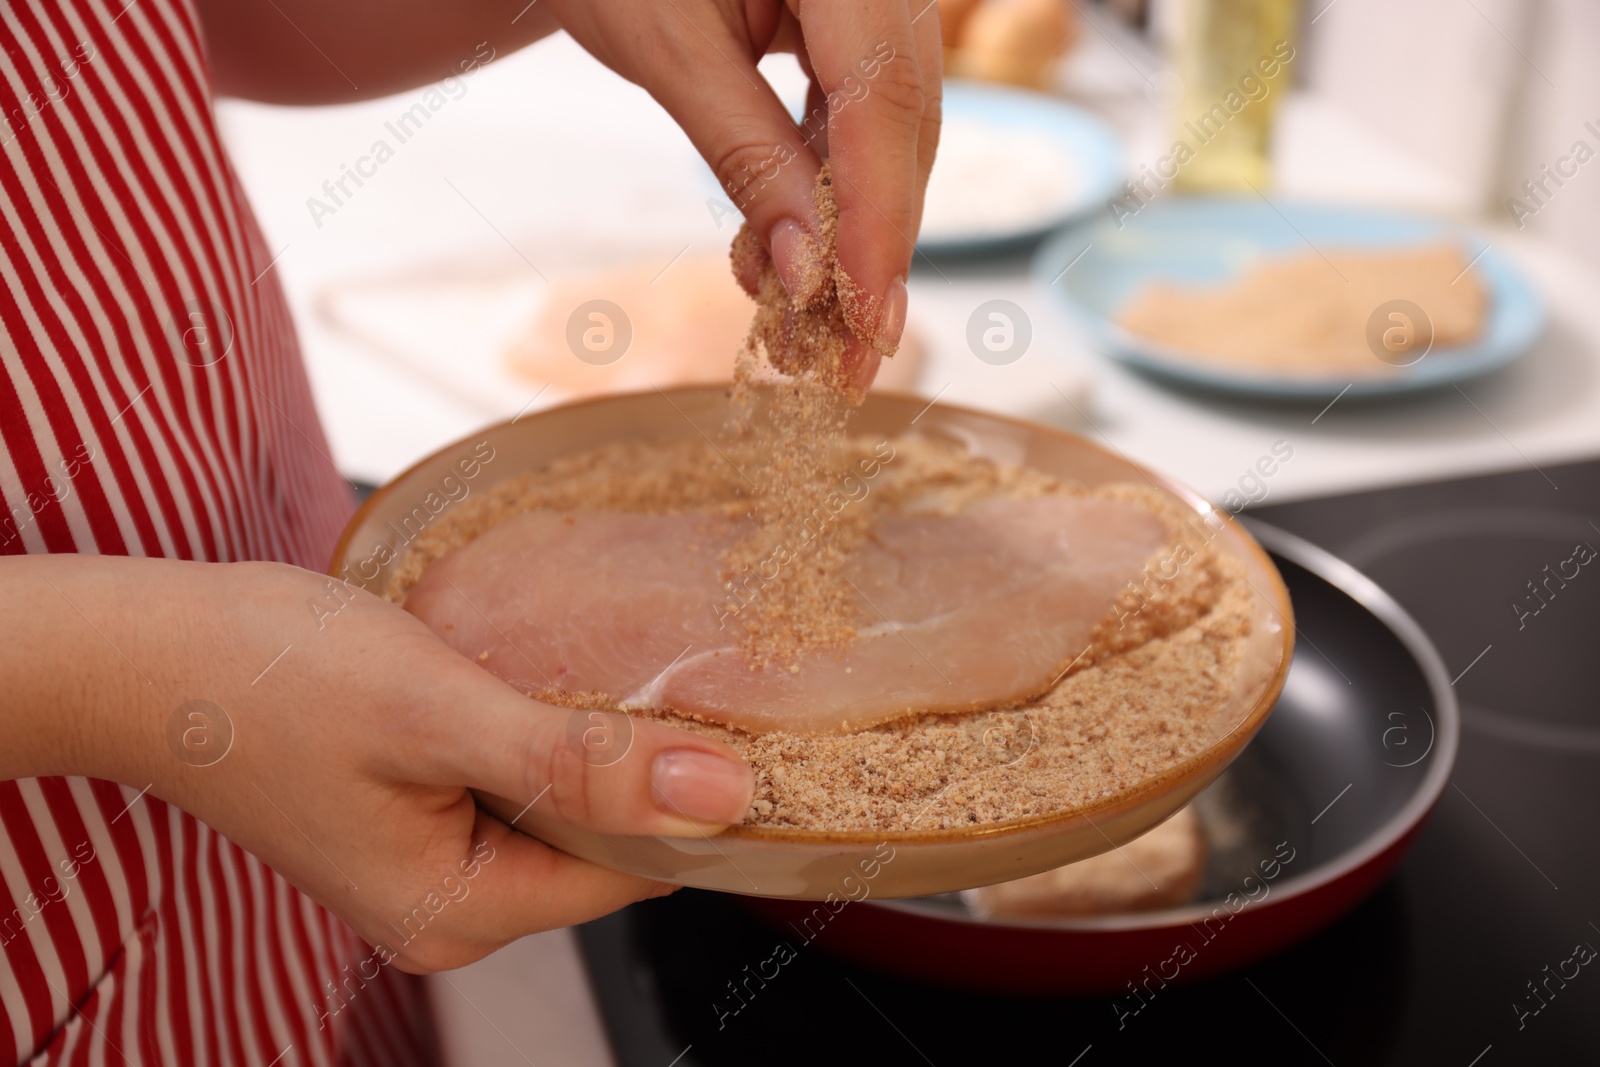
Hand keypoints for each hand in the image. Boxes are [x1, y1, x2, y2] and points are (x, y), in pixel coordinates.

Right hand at [2, 554, 754, 971]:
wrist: (144, 651)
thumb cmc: (271, 677)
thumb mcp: (441, 711)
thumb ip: (581, 765)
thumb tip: (723, 796)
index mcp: (460, 911)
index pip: (631, 872)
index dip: (688, 798)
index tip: (729, 713)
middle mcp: (449, 907)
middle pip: (599, 845)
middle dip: (637, 765)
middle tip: (667, 666)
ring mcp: (427, 863)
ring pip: (559, 806)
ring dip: (587, 739)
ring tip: (604, 659)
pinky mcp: (413, 814)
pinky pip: (511, 781)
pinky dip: (537, 729)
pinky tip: (540, 672)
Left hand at [545, 0, 942, 388]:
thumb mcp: (669, 50)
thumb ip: (745, 153)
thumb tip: (807, 271)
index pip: (883, 100)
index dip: (878, 221)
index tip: (867, 318)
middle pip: (907, 124)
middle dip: (876, 247)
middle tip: (850, 354)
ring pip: (894, 131)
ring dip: (854, 231)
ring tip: (810, 320)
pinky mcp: (861, 23)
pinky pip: (864, 116)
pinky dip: (831, 189)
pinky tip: (793, 251)